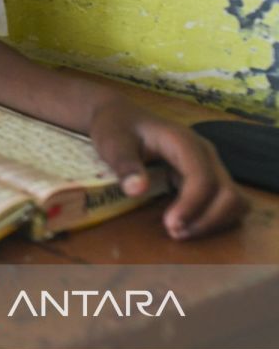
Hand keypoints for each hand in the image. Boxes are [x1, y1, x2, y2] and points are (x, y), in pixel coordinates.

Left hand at [89, 105, 247, 238]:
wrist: (121, 116)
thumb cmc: (117, 127)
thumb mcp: (113, 143)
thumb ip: (125, 165)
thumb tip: (137, 190)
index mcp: (183, 142)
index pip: (202, 177)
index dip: (192, 205)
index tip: (171, 226)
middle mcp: (205, 153)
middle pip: (227, 192)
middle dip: (207, 219)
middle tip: (175, 233)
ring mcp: (209, 165)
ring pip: (234, 199)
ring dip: (215, 221)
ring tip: (182, 231)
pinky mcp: (207, 176)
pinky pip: (225, 201)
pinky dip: (215, 218)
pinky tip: (188, 223)